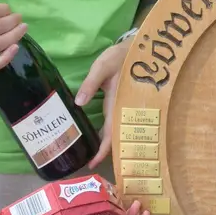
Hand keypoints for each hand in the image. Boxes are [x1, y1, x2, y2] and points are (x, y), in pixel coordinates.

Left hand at [75, 40, 128, 168]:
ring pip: (114, 131)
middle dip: (103, 152)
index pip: (112, 132)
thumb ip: (91, 83)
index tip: (94, 163)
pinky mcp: (119, 104)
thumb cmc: (120, 57)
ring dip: (105, 144)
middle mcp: (121, 109)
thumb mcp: (103, 66)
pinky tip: (95, 136)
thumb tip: (78, 103)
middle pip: (114, 137)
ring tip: (89, 154)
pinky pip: (113, 123)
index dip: (104, 150)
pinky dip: (105, 132)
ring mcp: (121, 108)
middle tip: (87, 164)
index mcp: (118, 103)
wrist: (137, 49)